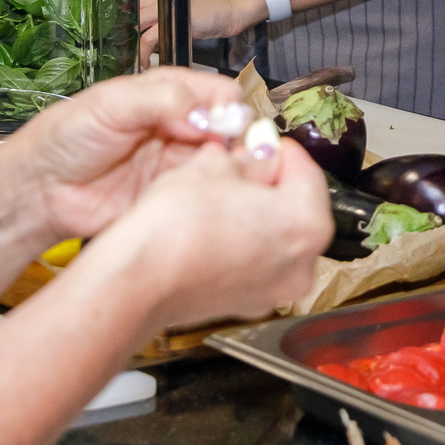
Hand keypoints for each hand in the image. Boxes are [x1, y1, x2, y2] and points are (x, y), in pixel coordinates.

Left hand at [4, 66, 257, 245]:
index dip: (228, 110)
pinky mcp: (172, 195)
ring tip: (205, 175)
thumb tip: (206, 113)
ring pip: (225, 162)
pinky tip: (195, 194)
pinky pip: (204, 193)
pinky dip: (209, 194)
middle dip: (235, 141)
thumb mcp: (112, 104)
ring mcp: (177, 162)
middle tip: (217, 154)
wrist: (41, 189)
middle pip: (231, 129)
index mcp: (169, 94)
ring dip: (224, 169)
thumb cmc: (66, 137)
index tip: (217, 127)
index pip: (221, 94)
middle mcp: (180, 126)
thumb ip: (163, 99)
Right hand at [95, 136, 331, 330]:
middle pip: (296, 208)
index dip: (279, 149)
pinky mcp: (248, 304)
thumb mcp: (216, 166)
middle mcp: (301, 265)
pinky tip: (212, 227)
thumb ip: (250, 157)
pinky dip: (242, 243)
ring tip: (221, 194)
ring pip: (276, 237)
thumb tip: (260, 152)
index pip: (306, 171)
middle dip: (270, 182)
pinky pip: (256, 262)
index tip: (260, 140)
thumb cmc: (178, 222)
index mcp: (307, 224)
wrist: (138, 280)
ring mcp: (275, 291)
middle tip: (241, 163)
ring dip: (257, 213)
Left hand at [134, 0, 263, 53]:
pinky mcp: (171, 19)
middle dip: (125, 40)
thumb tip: (144, 42)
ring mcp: (163, 6)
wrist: (232, 8)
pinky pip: (147, 38)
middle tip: (126, 58)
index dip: (123, 28)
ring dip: (133, 49)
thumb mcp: (181, 16)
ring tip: (136, 63)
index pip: (130, 10)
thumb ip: (161, 24)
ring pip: (134, 28)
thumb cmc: (211, 13)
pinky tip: (146, 62)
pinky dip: (144, 53)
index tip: (123, 45)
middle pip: (128, 19)